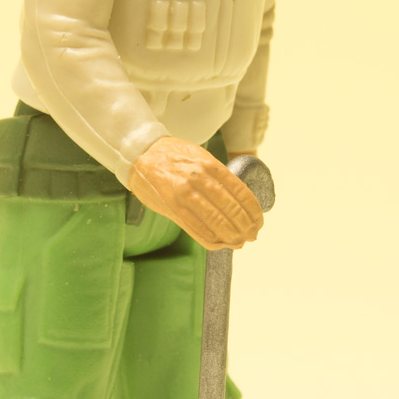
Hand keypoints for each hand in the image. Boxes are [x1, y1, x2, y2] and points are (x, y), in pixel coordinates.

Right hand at [128, 137, 264, 250]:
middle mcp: (200, 179)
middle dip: (246, 227)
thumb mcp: (200, 157)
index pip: (241, 193)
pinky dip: (212, 239)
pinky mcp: (173, 208)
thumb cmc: (173, 157)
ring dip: (231, 236)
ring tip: (239, 242)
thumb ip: (218, 176)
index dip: (254, 212)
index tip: (258, 222)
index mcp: (210, 165)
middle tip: (252, 235)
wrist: (140, 155)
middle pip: (232, 210)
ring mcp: (185, 194)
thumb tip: (239, 200)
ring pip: (217, 222)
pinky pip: (198, 229)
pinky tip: (220, 242)